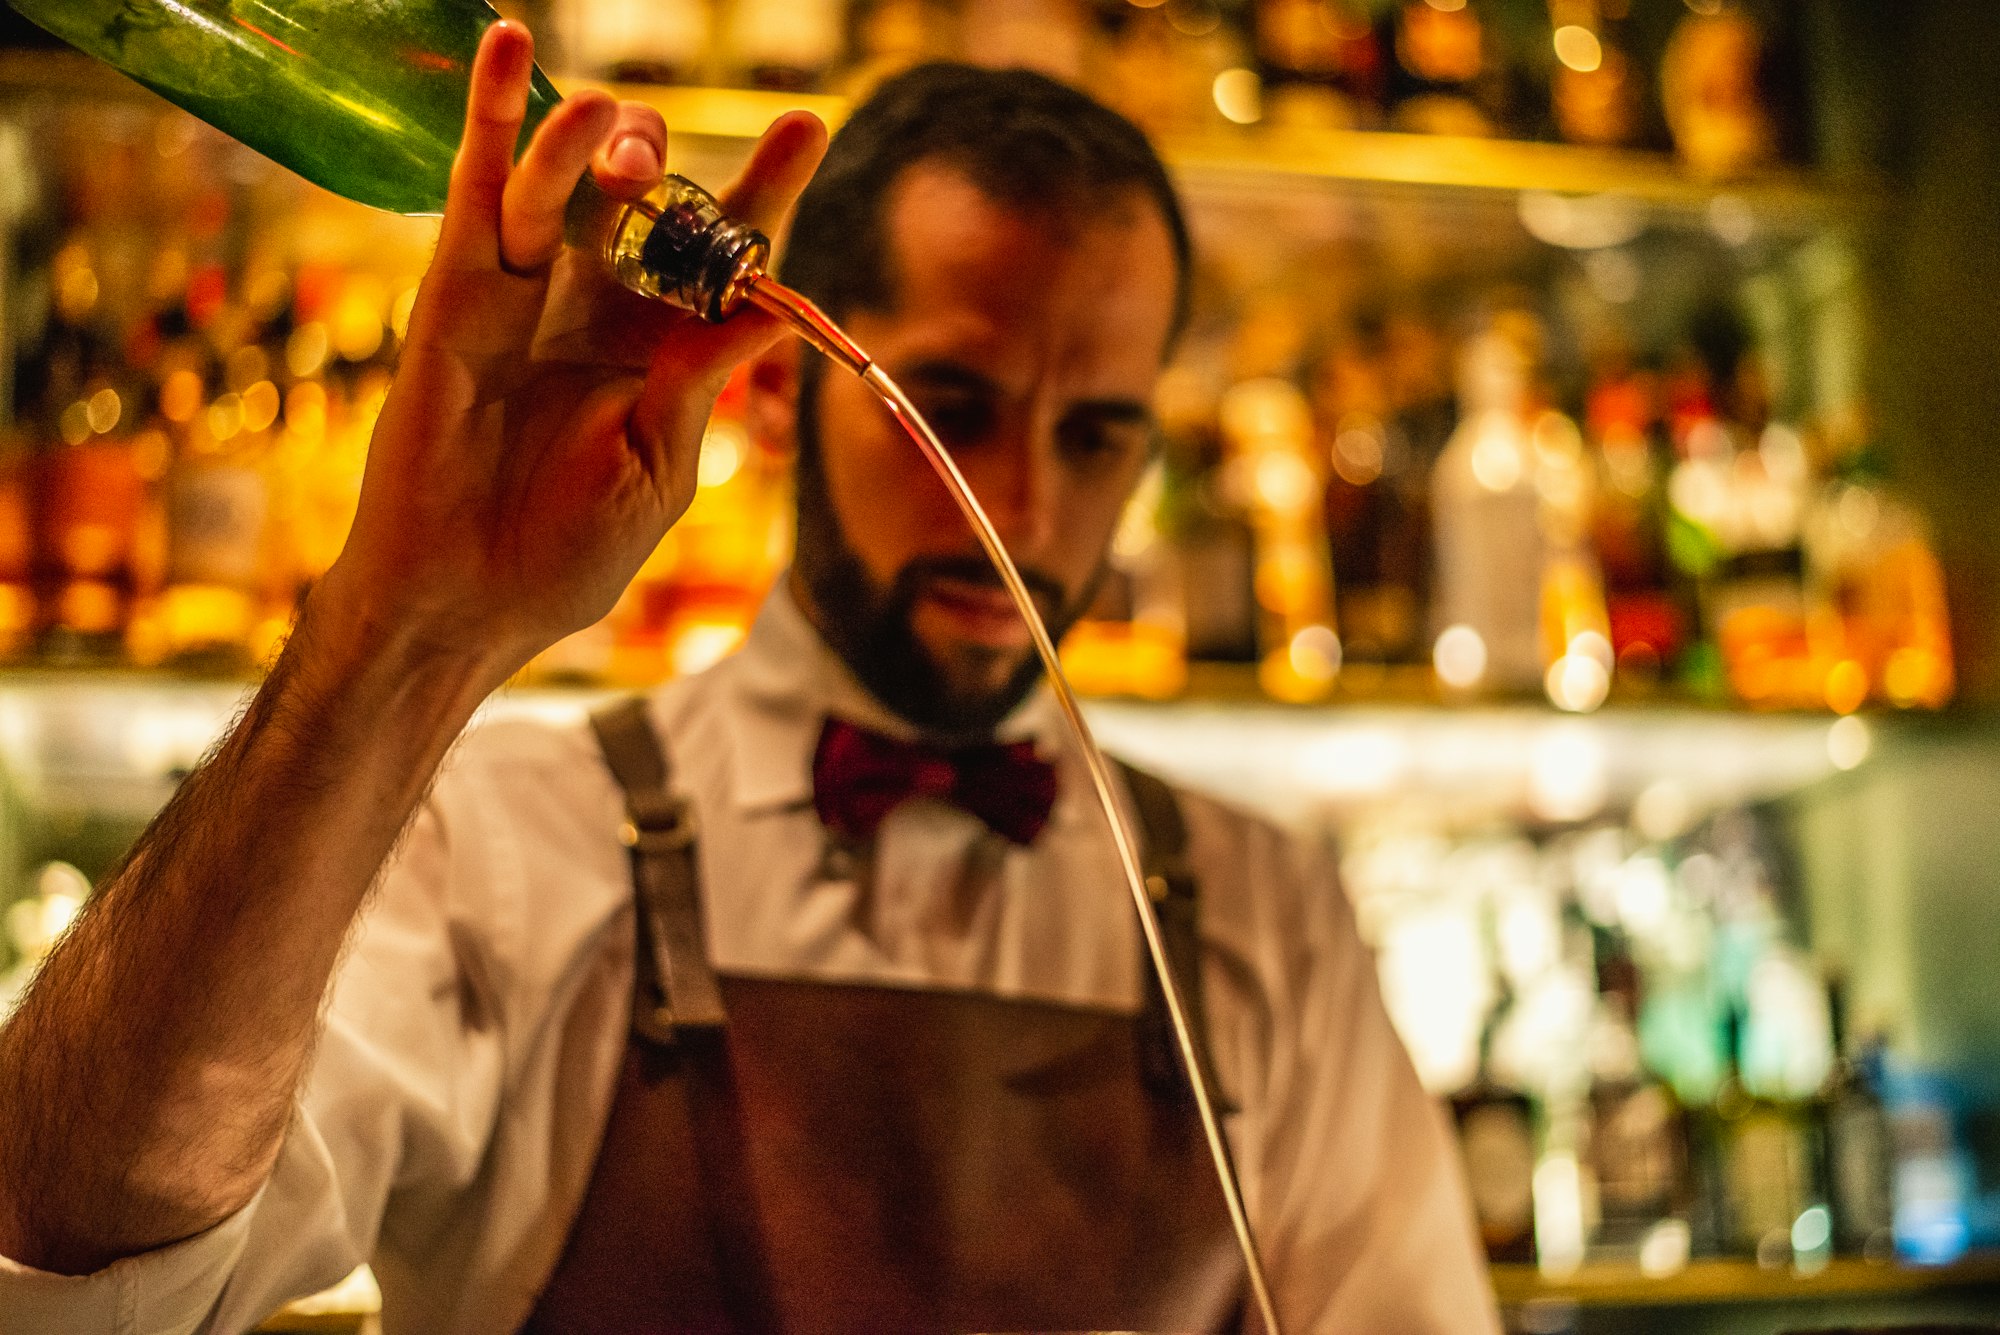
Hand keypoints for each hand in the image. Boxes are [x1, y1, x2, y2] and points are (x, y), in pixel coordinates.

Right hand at [314, 21, 825, 680]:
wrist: (464, 602)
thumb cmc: (563, 554)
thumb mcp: (660, 465)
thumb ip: (704, 379)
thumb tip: (770, 303)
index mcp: (660, 352)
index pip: (722, 253)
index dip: (763, 190)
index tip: (811, 124)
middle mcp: (597, 308)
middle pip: (645, 200)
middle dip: (667, 168)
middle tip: (667, 176)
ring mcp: (525, 295)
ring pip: (566, 184)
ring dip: (590, 139)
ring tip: (613, 126)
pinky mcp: (456, 293)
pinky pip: (477, 193)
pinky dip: (494, 120)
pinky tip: (512, 51)